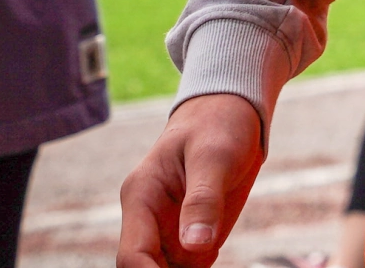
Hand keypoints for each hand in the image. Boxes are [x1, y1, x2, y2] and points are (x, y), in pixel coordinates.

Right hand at [118, 93, 265, 267]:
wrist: (231, 112)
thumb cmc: (218, 124)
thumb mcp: (214, 155)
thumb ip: (203, 199)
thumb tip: (195, 245)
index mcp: (142, 197)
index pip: (132, 255)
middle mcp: (149, 220)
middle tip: (204, 267)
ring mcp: (170, 231)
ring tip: (212, 260)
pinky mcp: (191, 237)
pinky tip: (216, 258)